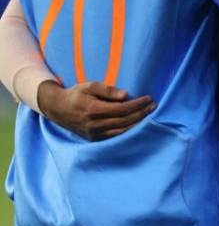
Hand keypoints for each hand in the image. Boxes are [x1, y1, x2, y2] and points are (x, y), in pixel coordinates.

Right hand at [37, 81, 154, 140]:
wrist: (57, 109)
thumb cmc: (76, 94)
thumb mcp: (90, 86)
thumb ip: (108, 90)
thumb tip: (126, 95)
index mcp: (93, 110)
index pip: (122, 109)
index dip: (137, 104)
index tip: (149, 98)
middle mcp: (94, 124)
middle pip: (125, 120)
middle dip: (142, 113)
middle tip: (153, 106)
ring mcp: (94, 133)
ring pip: (122, 131)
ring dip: (138, 123)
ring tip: (150, 115)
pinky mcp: (94, 138)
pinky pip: (116, 136)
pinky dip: (128, 131)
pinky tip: (138, 124)